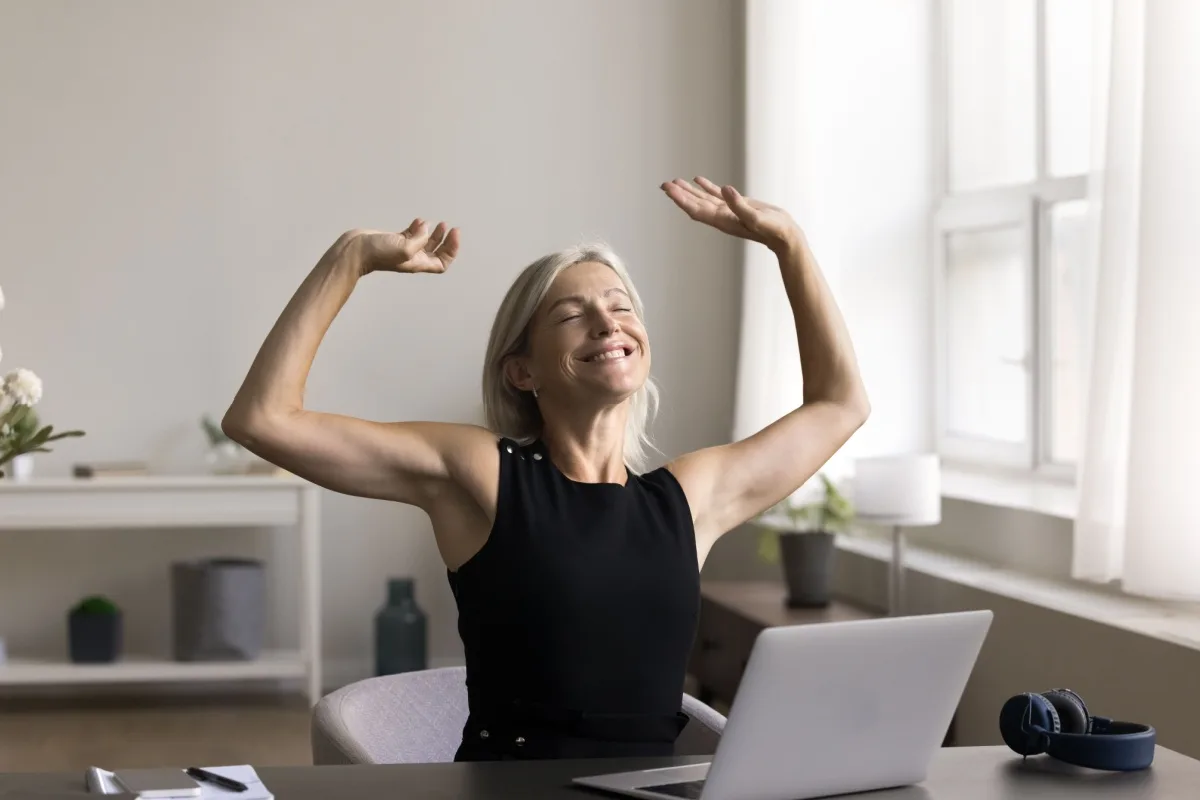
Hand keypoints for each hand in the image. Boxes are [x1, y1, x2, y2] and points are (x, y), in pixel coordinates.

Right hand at [340, 219, 460, 274]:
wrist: (355, 250)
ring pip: (425, 242)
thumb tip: (426, 229)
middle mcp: (412, 258)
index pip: (442, 263)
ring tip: (440, 224)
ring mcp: (403, 248)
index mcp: (417, 263)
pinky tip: (419, 220)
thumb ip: (419, 239)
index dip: (451, 250)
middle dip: (446, 241)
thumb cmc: (378, 253)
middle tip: (451, 228)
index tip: (454, 234)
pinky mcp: (394, 240)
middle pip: (436, 252)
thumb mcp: (404, 248)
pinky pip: (411, 234)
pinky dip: (418, 227)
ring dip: (434, 233)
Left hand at [661, 177, 801, 253]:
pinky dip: (706, 187)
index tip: (669, 189)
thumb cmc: (773, 230)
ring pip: (703, 199)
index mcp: (723, 220)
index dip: (681, 199)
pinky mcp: (736, 205)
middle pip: (695, 204)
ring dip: (688, 191)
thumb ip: (739, 205)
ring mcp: (728, 211)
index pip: (696, 209)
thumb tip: (726, 189)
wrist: (785, 235)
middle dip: (679, 195)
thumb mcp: (756, 217)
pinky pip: (716, 195)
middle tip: (663, 184)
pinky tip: (698, 180)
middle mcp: (722, 217)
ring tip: (674, 181)